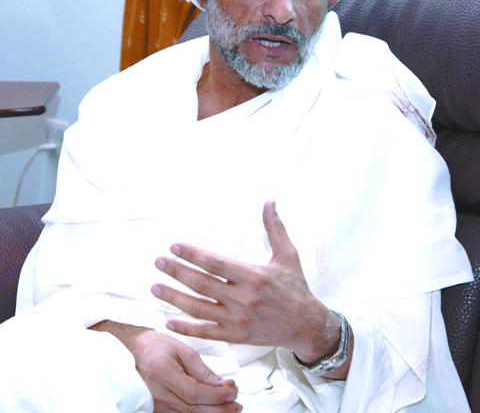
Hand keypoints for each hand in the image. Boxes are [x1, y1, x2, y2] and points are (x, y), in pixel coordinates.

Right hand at [91, 321, 240, 412]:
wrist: (130, 350)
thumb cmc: (155, 345)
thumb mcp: (181, 349)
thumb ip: (201, 369)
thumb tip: (222, 385)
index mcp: (162, 373)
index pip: (195, 393)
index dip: (217, 395)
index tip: (233, 390)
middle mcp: (156, 393)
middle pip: (193, 410)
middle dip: (219, 409)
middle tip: (237, 404)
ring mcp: (154, 405)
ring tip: (230, 408)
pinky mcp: (155, 410)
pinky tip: (212, 410)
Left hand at [152, 201, 337, 361]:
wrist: (306, 325)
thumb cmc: (295, 287)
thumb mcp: (288, 255)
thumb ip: (275, 228)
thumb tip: (269, 201)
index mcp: (254, 277)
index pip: (216, 264)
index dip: (193, 255)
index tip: (175, 246)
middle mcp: (244, 299)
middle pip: (202, 284)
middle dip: (177, 272)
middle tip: (158, 262)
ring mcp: (238, 320)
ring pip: (199, 309)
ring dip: (174, 298)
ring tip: (155, 287)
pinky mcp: (236, 336)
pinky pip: (206, 332)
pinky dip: (186, 328)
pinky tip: (168, 320)